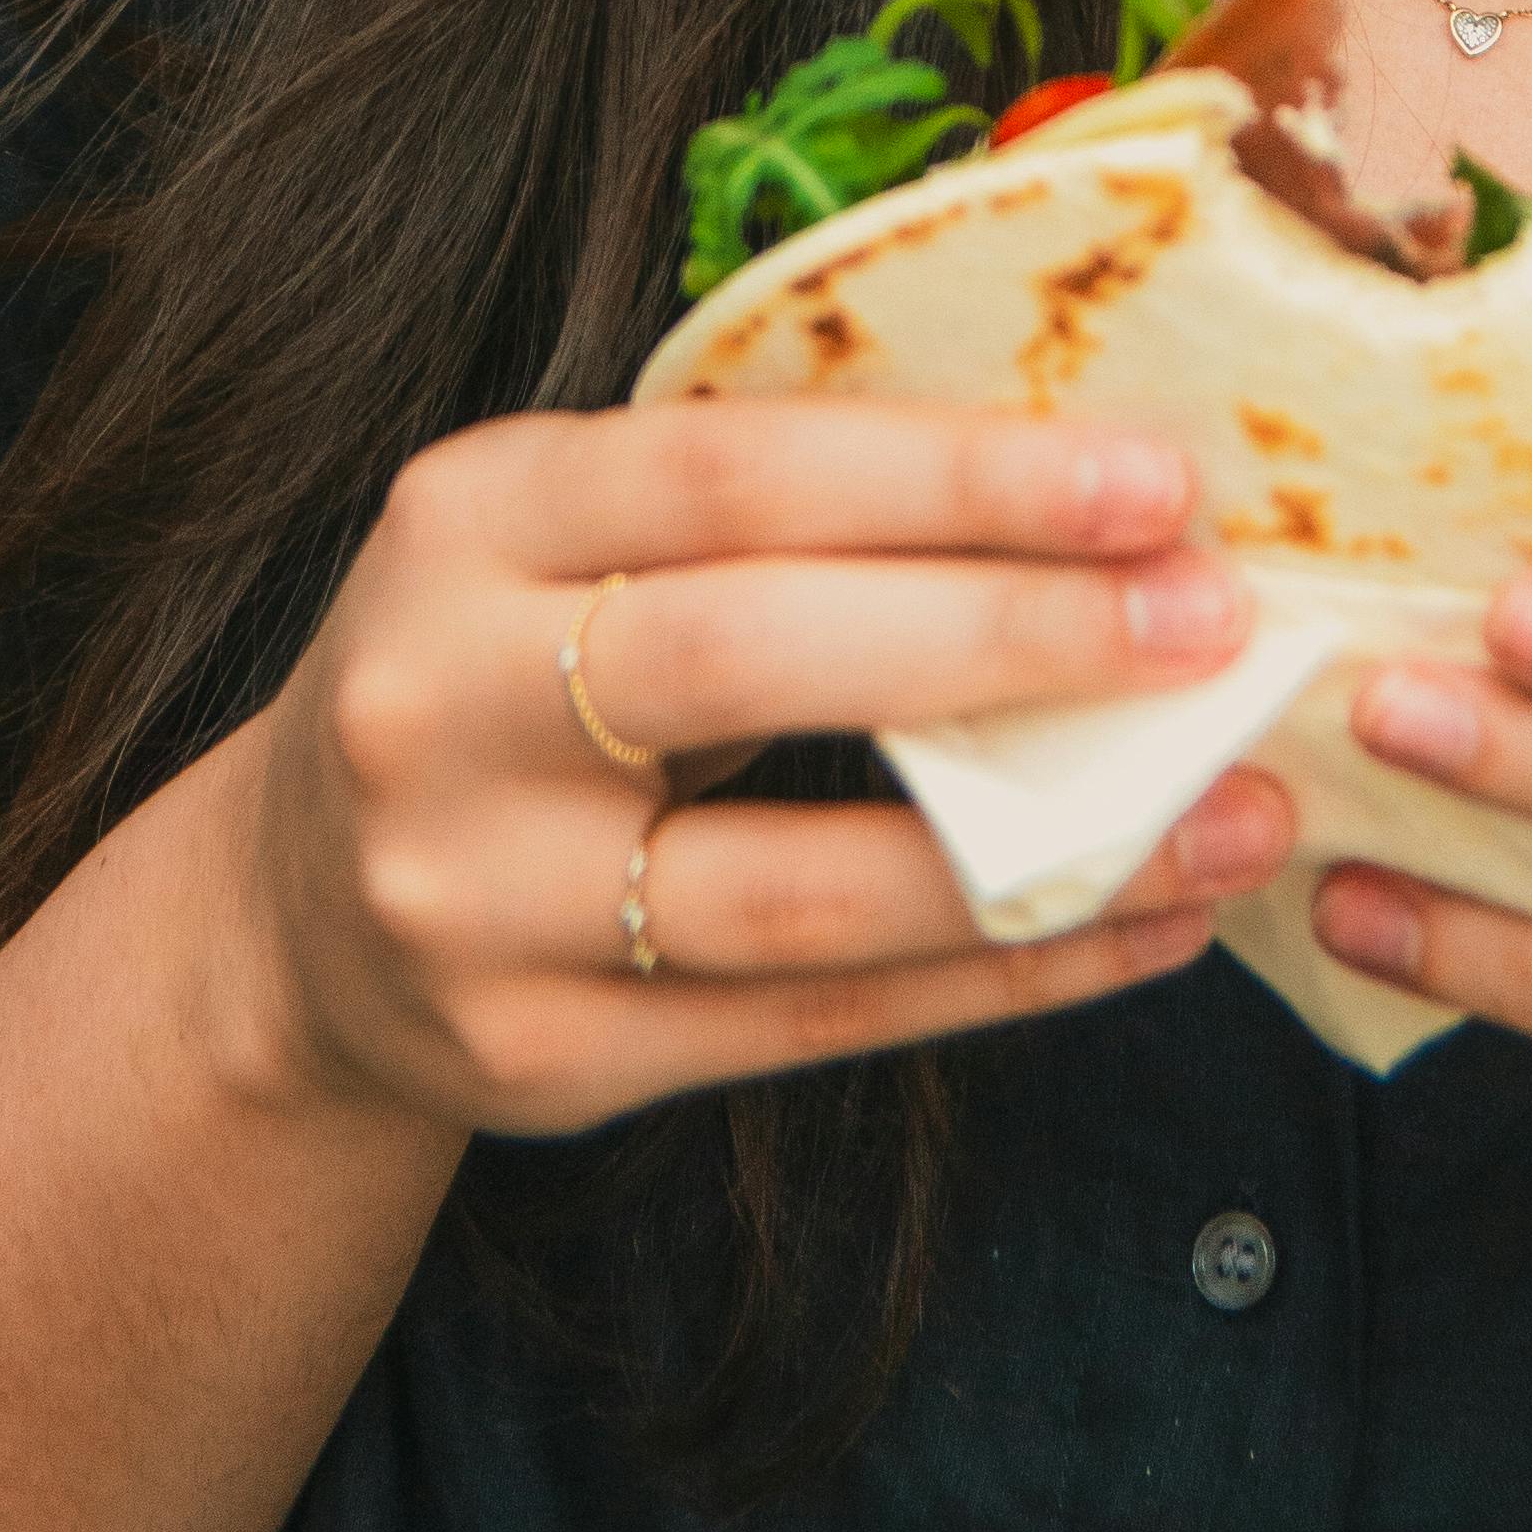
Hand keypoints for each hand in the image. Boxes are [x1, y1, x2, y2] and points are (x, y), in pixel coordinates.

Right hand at [231, 405, 1293, 1140]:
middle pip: (756, 656)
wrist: (290, 919)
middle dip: (1012, 635)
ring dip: (1049, 856)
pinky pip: (811, 1027)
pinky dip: (1001, 977)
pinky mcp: (537, 1061)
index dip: (955, 475)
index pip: (739, 470)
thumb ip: (778, 495)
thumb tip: (1096, 473)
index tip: (1160, 481)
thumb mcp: (574, 534)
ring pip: (799, 887)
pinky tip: (1145, 927)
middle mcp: (447, 702)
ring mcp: (477, 900)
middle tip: (1217, 623)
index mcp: (474, 513)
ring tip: (1240, 814)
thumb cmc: (517, 664)